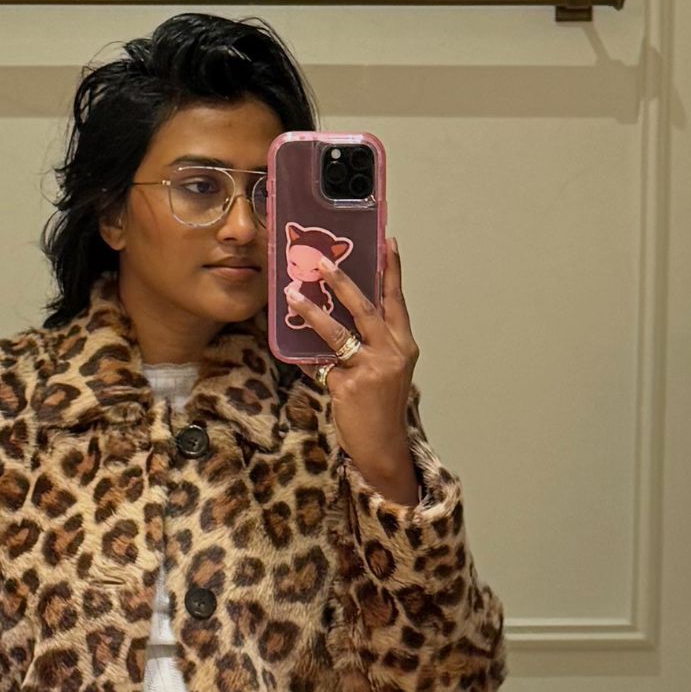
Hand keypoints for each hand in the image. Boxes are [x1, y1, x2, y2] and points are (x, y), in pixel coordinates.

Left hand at [286, 236, 418, 485]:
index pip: (396, 302)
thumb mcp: (386, 372)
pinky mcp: (349, 386)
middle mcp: (392, 353)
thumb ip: (370, 345)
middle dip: (343, 282)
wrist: (381, 447)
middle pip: (366, 308)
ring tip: (292, 295)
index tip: (387, 243)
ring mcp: (371, 369)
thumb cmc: (381, 409)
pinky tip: (287, 347)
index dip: (392, 272)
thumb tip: (338, 316)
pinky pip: (318, 364)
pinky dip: (302, 356)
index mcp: (404, 346)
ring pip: (337, 332)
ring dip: (312, 311)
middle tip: (322, 261)